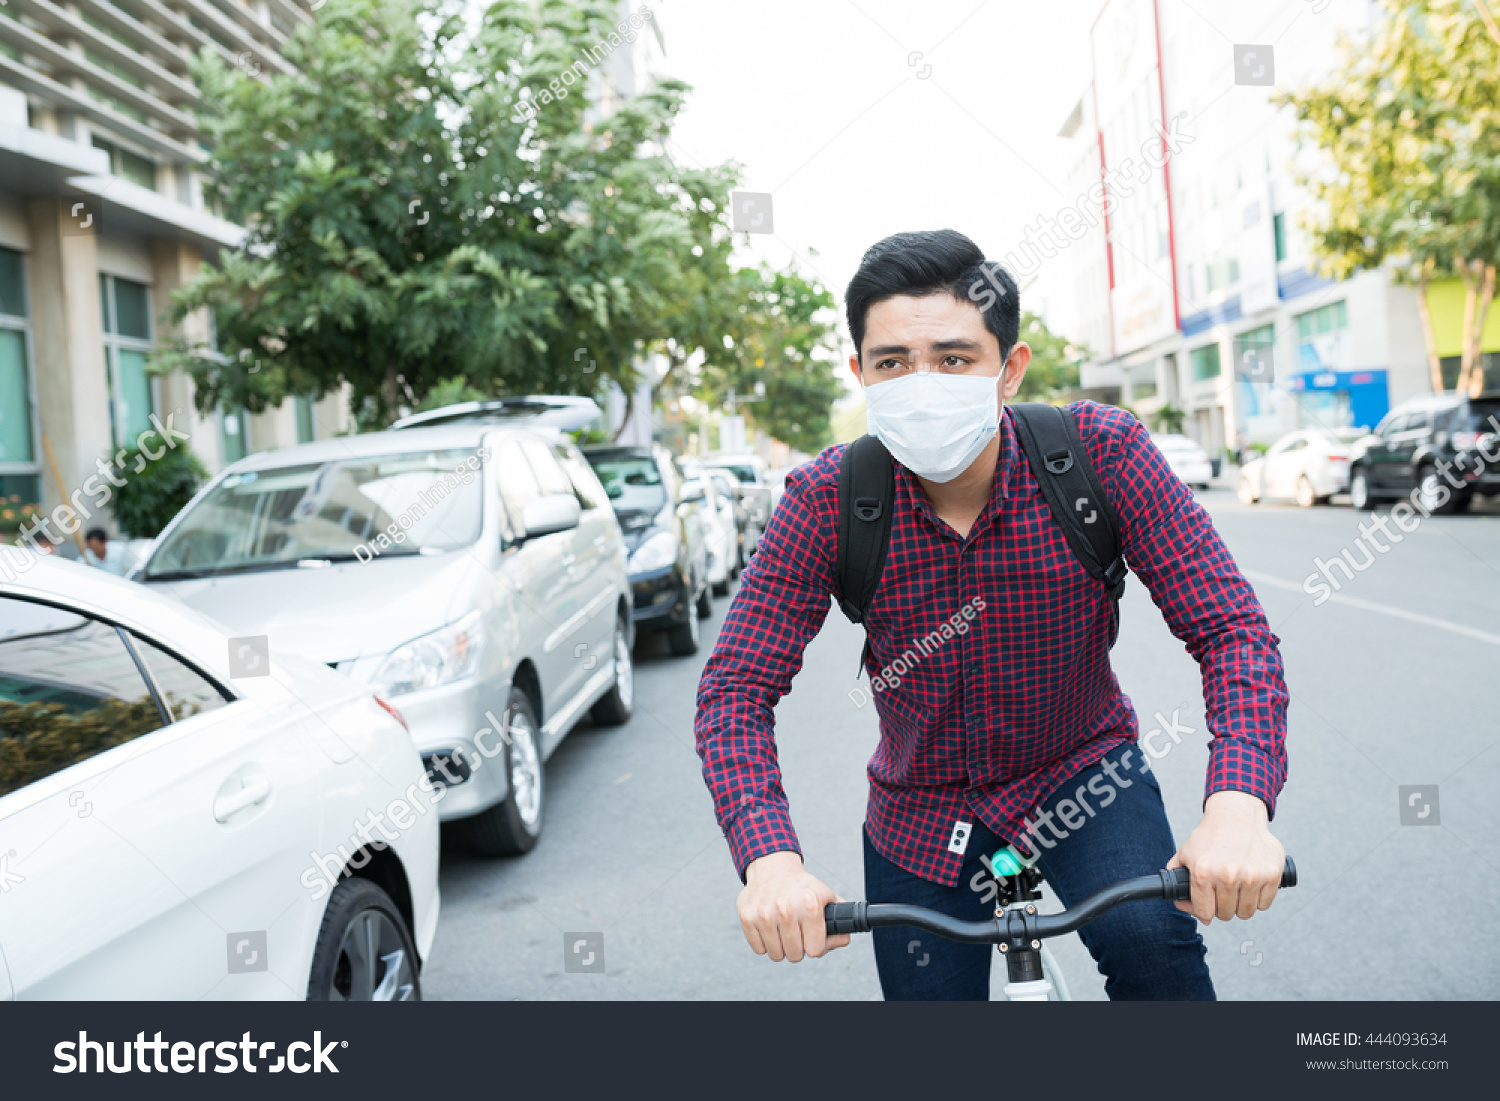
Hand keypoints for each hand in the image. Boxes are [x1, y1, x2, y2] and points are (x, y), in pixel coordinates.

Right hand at [737, 851, 848, 961]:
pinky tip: (769, 927)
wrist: (773, 869)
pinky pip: (759, 949)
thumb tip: (841, 940)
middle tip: (797, 932)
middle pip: (795, 955)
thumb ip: (840, 922)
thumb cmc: (802, 888)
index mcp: (810, 904)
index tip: (812, 937)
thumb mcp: (827, 898)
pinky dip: (765, 943)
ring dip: (781, 947)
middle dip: (798, 948)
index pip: (815, 950)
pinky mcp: (747, 917)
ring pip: (776, 955)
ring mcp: (764, 913)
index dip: (816, 946)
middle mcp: (786, 908)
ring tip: (783, 929)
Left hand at [1167, 790, 1285, 924]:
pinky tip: (1250, 886)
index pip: (1204, 912)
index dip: (1203, 912)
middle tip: (1221, 894)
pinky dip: (1258, 900)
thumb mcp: (1185, 853)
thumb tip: (1183, 904)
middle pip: (1226, 914)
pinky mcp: (1272, 874)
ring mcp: (1252, 876)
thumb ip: (1176, 878)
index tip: (1206, 907)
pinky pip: (1264, 904)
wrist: (1236, 816)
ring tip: (1236, 890)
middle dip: (1222, 907)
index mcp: (1203, 872)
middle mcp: (1228, 875)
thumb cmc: (1211, 837)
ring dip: (1240, 906)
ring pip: (1246, 912)